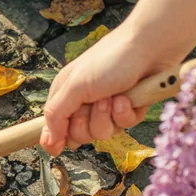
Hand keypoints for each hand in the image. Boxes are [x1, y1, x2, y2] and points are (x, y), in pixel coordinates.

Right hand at [40, 22, 184, 155]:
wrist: (150, 47)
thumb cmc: (110, 59)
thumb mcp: (75, 86)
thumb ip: (56, 114)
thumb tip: (45, 142)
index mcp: (66, 93)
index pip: (54, 126)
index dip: (57, 138)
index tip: (58, 148)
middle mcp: (85, 101)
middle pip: (79, 134)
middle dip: (89, 123)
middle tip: (96, 103)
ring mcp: (108, 106)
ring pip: (103, 133)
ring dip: (109, 116)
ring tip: (115, 96)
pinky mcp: (130, 108)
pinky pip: (124, 126)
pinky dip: (126, 113)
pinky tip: (129, 97)